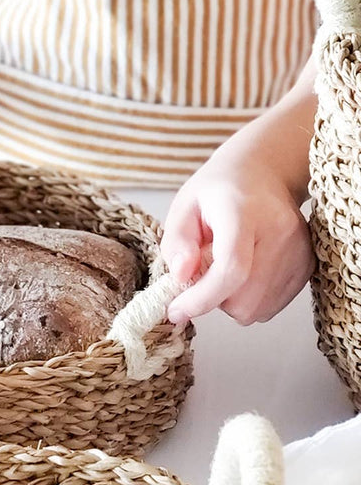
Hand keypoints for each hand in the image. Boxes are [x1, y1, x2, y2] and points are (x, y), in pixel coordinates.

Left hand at [160, 150, 314, 325]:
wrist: (261, 173)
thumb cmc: (217, 191)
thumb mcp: (183, 207)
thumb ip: (176, 242)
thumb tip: (181, 276)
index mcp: (243, 212)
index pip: (232, 268)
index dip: (202, 298)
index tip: (175, 310)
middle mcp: (279, 232)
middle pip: (244, 298)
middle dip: (213, 298)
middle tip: (202, 272)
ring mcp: (299, 250)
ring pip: (257, 310)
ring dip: (231, 300)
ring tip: (225, 266)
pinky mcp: (308, 265)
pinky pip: (271, 306)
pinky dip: (250, 298)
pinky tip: (244, 271)